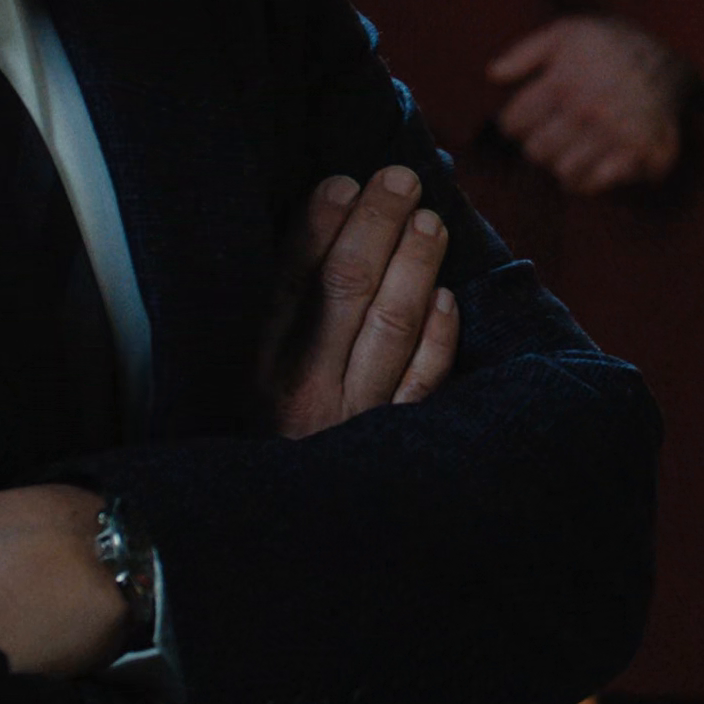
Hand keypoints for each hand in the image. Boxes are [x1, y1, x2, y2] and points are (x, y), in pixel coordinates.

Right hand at [265, 164, 460, 440]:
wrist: (288, 525)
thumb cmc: (279, 430)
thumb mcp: (255, 378)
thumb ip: (281, 313)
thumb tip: (326, 219)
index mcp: (257, 367)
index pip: (287, 282)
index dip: (317, 226)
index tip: (342, 182)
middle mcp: (303, 390)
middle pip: (345, 289)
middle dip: (375, 225)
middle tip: (400, 178)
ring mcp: (354, 417)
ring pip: (391, 325)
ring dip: (414, 264)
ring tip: (429, 219)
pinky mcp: (397, 442)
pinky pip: (424, 381)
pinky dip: (438, 335)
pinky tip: (448, 296)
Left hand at [487, 16, 686, 194]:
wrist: (670, 53)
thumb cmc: (611, 43)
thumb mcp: (567, 32)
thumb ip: (525, 52)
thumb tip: (492, 75)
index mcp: (563, 83)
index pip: (513, 124)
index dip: (514, 121)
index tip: (526, 118)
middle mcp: (587, 112)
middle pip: (536, 153)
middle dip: (539, 143)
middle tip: (552, 133)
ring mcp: (614, 136)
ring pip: (563, 173)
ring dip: (562, 163)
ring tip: (572, 148)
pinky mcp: (637, 154)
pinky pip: (595, 185)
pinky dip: (588, 179)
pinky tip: (592, 161)